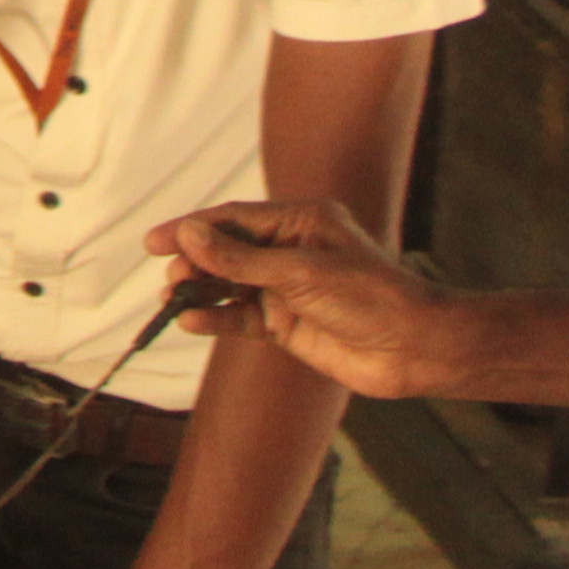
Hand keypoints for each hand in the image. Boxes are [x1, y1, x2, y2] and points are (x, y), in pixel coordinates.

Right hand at [155, 198, 457, 398]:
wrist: (414, 348)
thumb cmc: (370, 297)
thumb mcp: (300, 271)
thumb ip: (240, 258)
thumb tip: (188, 234)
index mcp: (300, 222)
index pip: (233, 220)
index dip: (191, 229)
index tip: (154, 242)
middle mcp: (290, 252)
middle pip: (226, 252)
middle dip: (194, 263)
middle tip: (170, 277)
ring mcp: (287, 289)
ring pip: (230, 285)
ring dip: (200, 291)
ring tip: (172, 299)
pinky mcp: (286, 324)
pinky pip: (241, 318)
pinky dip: (217, 319)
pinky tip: (194, 321)